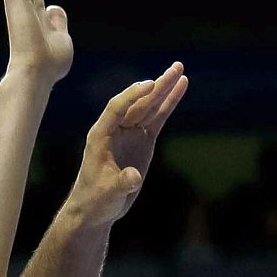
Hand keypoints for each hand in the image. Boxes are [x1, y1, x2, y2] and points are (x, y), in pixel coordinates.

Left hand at [68, 63, 187, 224]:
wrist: (96, 208)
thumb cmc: (95, 199)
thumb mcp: (107, 193)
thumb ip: (121, 183)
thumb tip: (135, 177)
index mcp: (101, 134)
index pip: (117, 108)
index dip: (133, 96)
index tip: (151, 84)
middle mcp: (115, 129)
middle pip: (137, 102)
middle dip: (156, 85)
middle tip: (176, 67)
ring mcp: (130, 133)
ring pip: (149, 107)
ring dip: (164, 89)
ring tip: (180, 71)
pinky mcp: (142, 140)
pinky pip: (157, 118)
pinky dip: (168, 105)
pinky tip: (180, 88)